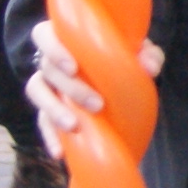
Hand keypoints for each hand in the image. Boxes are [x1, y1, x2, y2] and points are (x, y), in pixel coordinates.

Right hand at [27, 17, 160, 160]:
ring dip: (54, 110)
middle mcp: (51, 60)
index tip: (73, 67)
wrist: (121, 81)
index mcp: (66, 38)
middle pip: (46, 69)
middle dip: (70, 87)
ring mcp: (48, 85)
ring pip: (38, 93)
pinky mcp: (49, 109)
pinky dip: (50, 136)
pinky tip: (60, 152)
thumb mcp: (139, 52)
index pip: (44, 35)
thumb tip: (149, 67)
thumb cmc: (124, 57)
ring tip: (73, 127)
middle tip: (97, 104)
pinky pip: (42, 121)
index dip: (54, 49)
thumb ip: (147, 54)